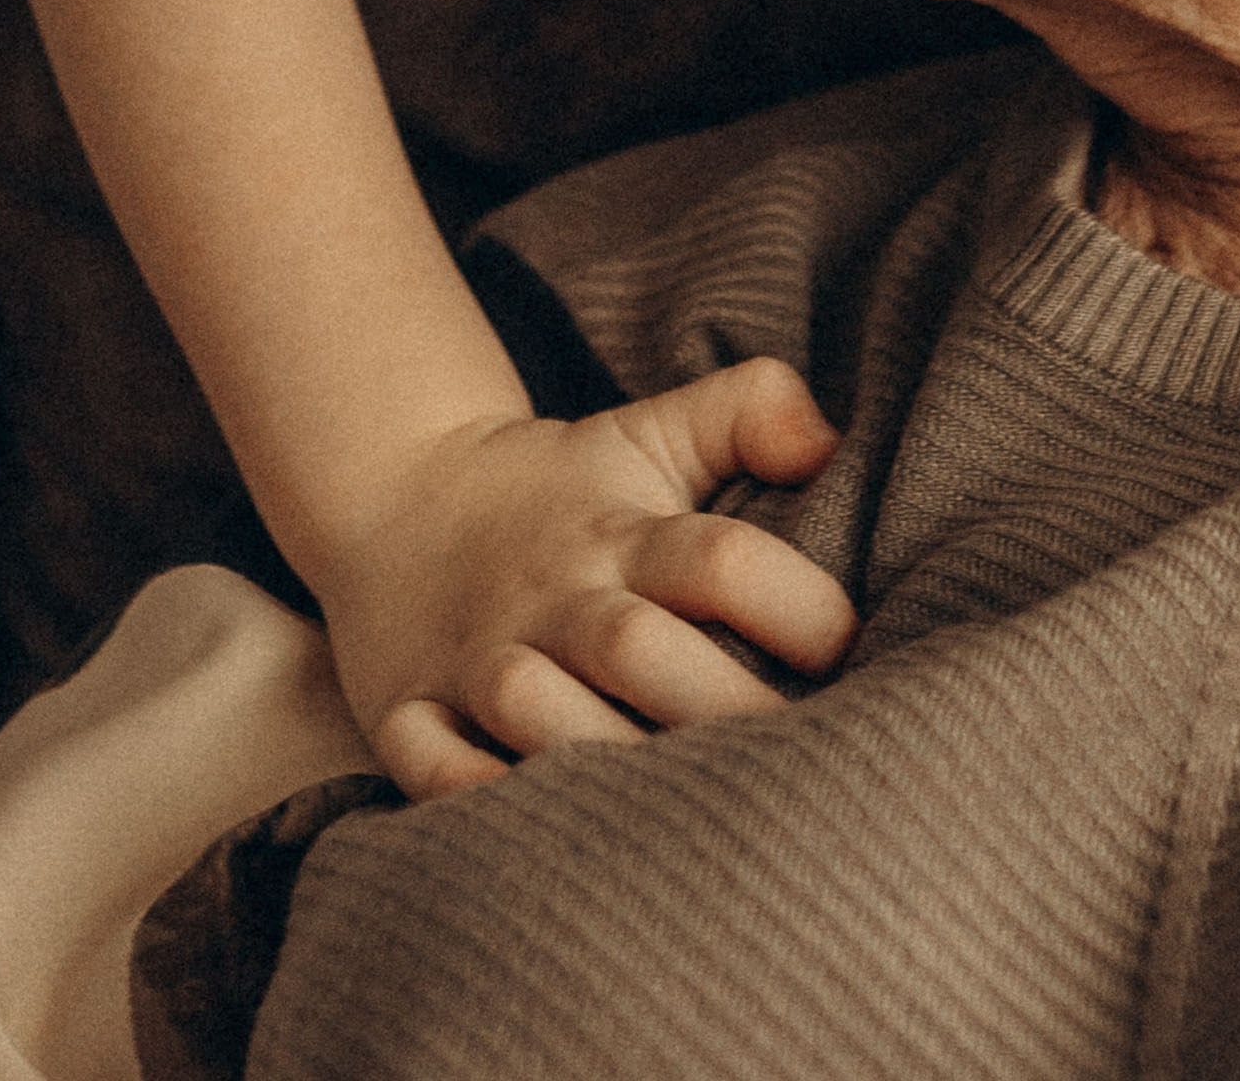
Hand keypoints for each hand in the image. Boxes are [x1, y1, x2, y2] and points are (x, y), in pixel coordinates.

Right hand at [313, 359, 856, 798]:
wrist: (393, 493)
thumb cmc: (558, 487)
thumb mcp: (651, 430)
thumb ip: (748, 410)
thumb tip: (830, 440)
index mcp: (620, 532)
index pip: (719, 559)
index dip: (797, 605)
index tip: (846, 651)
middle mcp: (553, 596)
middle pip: (637, 646)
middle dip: (722, 706)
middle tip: (798, 764)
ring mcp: (475, 656)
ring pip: (532, 708)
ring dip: (603, 758)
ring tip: (686, 815)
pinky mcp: (406, 710)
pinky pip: (429, 761)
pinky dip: (469, 797)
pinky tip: (532, 828)